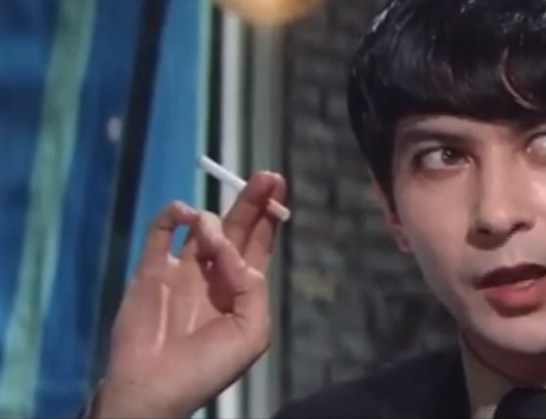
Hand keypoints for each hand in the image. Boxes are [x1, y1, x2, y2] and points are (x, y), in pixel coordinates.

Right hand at [91, 172, 286, 417]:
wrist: (153, 388)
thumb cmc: (208, 367)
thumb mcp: (250, 332)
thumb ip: (253, 288)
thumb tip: (235, 253)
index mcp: (241, 290)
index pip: (259, 244)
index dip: (269, 217)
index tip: (279, 187)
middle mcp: (214, 275)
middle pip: (236, 228)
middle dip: (253, 201)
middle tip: (268, 175)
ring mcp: (182, 271)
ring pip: (202, 227)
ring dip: (212, 219)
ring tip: (211, 230)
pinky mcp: (150, 270)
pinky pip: (162, 233)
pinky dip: (173, 217)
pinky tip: (187, 215)